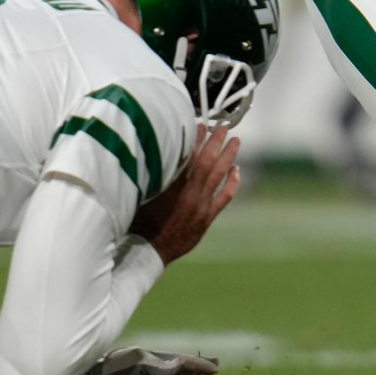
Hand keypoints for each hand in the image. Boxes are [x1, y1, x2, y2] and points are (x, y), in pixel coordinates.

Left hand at [51, 346, 219, 374]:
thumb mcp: (136, 365)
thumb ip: (159, 366)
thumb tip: (183, 363)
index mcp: (150, 362)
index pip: (179, 361)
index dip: (198, 364)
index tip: (215, 367)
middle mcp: (147, 374)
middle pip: (175, 371)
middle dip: (194, 369)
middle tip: (213, 366)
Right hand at [130, 122, 240, 264]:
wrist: (149, 250)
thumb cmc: (139, 221)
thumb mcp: (141, 194)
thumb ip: (151, 175)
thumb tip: (153, 153)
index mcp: (173, 186)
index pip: (189, 156)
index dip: (196, 138)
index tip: (201, 124)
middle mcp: (190, 194)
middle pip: (208, 162)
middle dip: (216, 142)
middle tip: (224, 127)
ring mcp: (201, 206)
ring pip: (219, 176)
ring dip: (228, 157)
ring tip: (235, 141)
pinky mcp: (207, 217)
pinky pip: (224, 197)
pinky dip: (232, 183)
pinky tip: (236, 171)